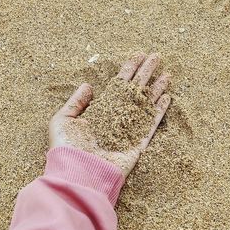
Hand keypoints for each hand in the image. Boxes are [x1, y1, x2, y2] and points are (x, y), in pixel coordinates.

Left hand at [49, 53, 170, 177]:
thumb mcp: (62, 120)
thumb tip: (88, 85)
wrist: (76, 175)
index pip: (117, 85)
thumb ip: (76, 102)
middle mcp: (115, 118)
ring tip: (167, 74)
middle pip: (134, 91)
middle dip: (146, 73)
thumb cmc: (65, 148)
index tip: (139, 55)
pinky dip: (159, 112)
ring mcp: (127, 131)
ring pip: (145, 105)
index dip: (128, 70)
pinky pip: (150, 125)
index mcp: (99, 111)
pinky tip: (167, 98)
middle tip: (157, 57)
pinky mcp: (137, 145)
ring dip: (156, 90)